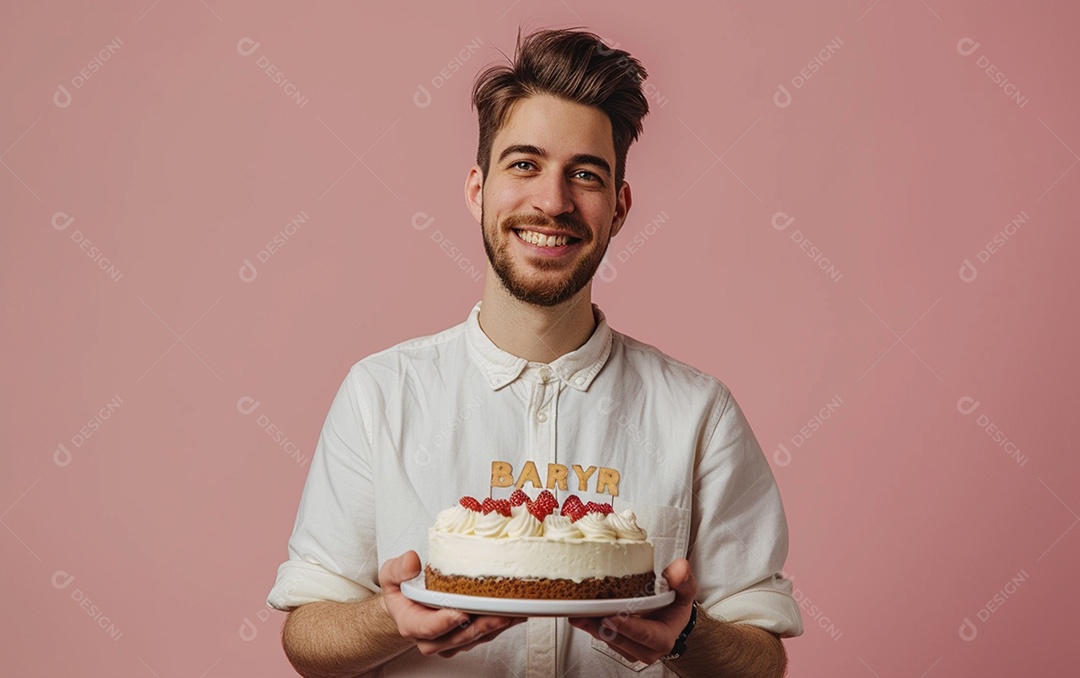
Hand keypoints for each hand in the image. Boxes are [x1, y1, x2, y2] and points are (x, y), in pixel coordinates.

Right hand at [379, 551, 524, 657]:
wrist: (409, 602)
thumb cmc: (402, 588)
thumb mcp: (391, 574)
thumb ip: (398, 568)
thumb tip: (412, 561)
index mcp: (412, 624)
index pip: (428, 628)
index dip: (445, 622)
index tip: (461, 613)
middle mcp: (432, 638)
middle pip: (458, 638)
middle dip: (479, 628)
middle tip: (498, 615)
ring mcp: (451, 640)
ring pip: (476, 638)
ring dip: (496, 627)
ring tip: (514, 613)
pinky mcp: (468, 637)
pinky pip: (487, 634)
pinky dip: (503, 624)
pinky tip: (517, 612)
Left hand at [568, 558, 696, 664]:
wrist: (669, 619)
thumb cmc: (675, 607)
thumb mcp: (684, 592)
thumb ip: (683, 580)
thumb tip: (679, 567)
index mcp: (663, 637)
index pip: (645, 635)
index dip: (628, 628)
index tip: (611, 617)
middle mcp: (646, 648)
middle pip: (621, 641)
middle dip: (601, 628)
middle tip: (584, 614)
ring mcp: (629, 649)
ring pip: (608, 640)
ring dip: (591, 627)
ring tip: (577, 612)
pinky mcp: (617, 644)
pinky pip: (601, 637)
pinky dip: (590, 625)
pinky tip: (579, 612)